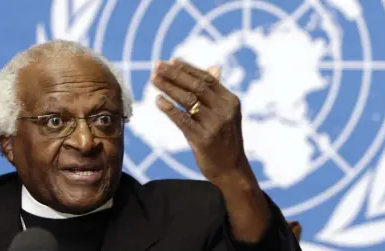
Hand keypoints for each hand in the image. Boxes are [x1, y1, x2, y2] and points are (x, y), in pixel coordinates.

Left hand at [151, 59, 249, 184]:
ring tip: (153, 79)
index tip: (170, 61)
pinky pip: (182, 120)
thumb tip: (214, 68)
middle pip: (196, 86)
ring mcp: (214, 124)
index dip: (187, 68)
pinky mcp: (203, 139)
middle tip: (157, 66)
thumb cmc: (225, 140)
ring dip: (168, 87)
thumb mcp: (226, 114)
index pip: (207, 79)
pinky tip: (158, 100)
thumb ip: (216, 93)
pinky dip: (169, 109)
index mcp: (230, 101)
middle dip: (174, 74)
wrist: (232, 170)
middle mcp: (224, 110)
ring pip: (187, 100)